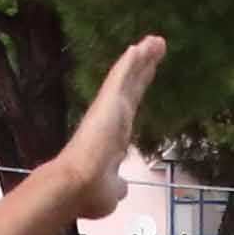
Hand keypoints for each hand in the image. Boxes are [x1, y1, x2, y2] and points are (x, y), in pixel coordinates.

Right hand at [45, 36, 166, 219]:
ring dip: (142, 59)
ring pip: (128, 78)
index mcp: (113, 140)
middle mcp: (112, 121)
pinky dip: (129, 63)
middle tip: (156, 48)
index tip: (145, 78)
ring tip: (155, 41)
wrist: (77, 186)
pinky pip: (119, 78)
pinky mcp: (107, 103)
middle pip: (132, 89)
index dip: (137, 93)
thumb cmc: (91, 193)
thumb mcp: (111, 192)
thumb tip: (121, 188)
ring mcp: (109, 110)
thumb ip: (118, 185)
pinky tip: (139, 47)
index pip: (129, 110)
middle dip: (144, 69)